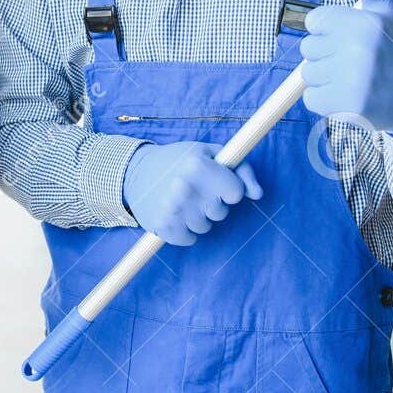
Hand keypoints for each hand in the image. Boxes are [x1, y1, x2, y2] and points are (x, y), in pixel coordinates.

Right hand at [122, 141, 261, 246]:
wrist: (135, 171)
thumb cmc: (179, 160)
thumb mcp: (211, 153)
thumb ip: (241, 169)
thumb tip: (258, 194)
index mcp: (198, 166)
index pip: (235, 193)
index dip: (227, 188)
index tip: (214, 182)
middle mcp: (185, 188)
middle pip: (220, 212)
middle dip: (211, 204)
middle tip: (194, 191)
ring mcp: (173, 210)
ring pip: (205, 227)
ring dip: (197, 217)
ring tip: (182, 201)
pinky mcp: (163, 227)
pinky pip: (189, 239)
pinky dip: (184, 231)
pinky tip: (175, 215)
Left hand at [300, 0, 392, 146]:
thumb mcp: (385, 11)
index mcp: (363, 21)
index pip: (313, 21)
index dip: (328, 32)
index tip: (351, 40)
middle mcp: (357, 47)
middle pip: (308, 48)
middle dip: (326, 57)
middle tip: (355, 63)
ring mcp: (351, 77)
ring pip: (307, 75)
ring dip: (325, 80)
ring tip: (352, 80)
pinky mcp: (345, 103)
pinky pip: (310, 99)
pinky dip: (325, 102)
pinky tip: (348, 97)